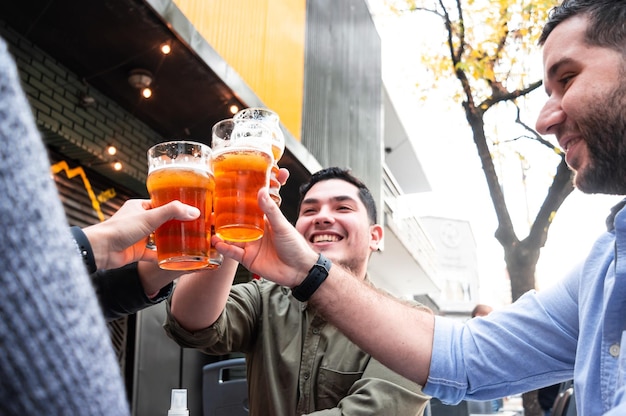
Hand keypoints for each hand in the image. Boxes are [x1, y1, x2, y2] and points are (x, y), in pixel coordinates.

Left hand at [83, 199, 199, 269]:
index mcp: (139, 207)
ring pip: (159, 237)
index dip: (176, 206)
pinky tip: (175, 258)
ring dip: (171, 240)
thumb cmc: (120, 229)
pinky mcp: (137, 252)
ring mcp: (138, 237)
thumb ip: (172, 212)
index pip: (161, 204)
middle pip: (162, 221)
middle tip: (194, 226)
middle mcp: (139, 221)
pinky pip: (154, 254)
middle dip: (176, 224)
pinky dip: (163, 256)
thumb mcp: (149, 217)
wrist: (101, 250)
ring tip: (189, 240)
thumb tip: (194, 211)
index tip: (191, 209)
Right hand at [214, 188, 317, 287]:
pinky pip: (233, 253)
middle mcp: (255, 233)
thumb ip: (270, 210)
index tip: (223, 197)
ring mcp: (250, 246)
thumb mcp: (281, 225)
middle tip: (211, 214)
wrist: (299, 270)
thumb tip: (261, 190)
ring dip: (220, 235)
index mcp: (263, 222)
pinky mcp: (248, 259)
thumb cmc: (295, 245)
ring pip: (231, 239)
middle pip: (235, 226)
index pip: (247, 211)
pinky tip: (218, 244)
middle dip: (223, 221)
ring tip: (210, 230)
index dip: (236, 206)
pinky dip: (225, 249)